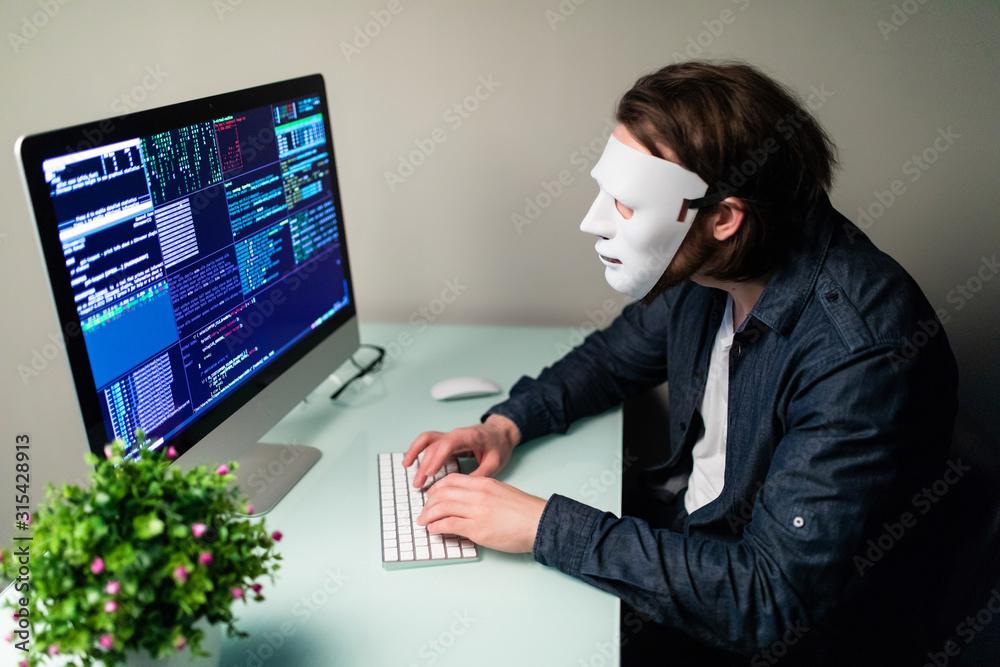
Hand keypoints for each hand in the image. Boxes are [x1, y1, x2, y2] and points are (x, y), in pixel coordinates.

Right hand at [403, 414, 519, 487]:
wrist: (500, 433)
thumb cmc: (498, 446)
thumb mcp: (495, 462)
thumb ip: (479, 475)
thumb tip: (462, 490)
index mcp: (470, 437)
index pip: (449, 444)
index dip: (438, 457)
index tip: (430, 472)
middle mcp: (456, 434)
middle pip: (435, 445)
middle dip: (424, 464)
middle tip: (418, 484)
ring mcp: (450, 436)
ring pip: (428, 441)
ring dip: (416, 453)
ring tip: (406, 468)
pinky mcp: (446, 441)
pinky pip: (428, 442)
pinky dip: (417, 449)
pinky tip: (409, 461)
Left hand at [416, 474, 546, 552]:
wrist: (539, 522)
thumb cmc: (524, 511)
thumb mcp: (501, 492)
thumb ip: (483, 494)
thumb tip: (466, 503)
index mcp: (484, 483)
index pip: (451, 480)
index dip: (436, 488)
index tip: (430, 495)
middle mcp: (478, 494)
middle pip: (443, 493)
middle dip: (428, 503)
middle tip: (423, 511)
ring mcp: (477, 510)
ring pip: (442, 507)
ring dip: (428, 515)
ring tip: (423, 522)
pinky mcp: (477, 528)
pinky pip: (449, 524)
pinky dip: (437, 526)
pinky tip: (433, 529)